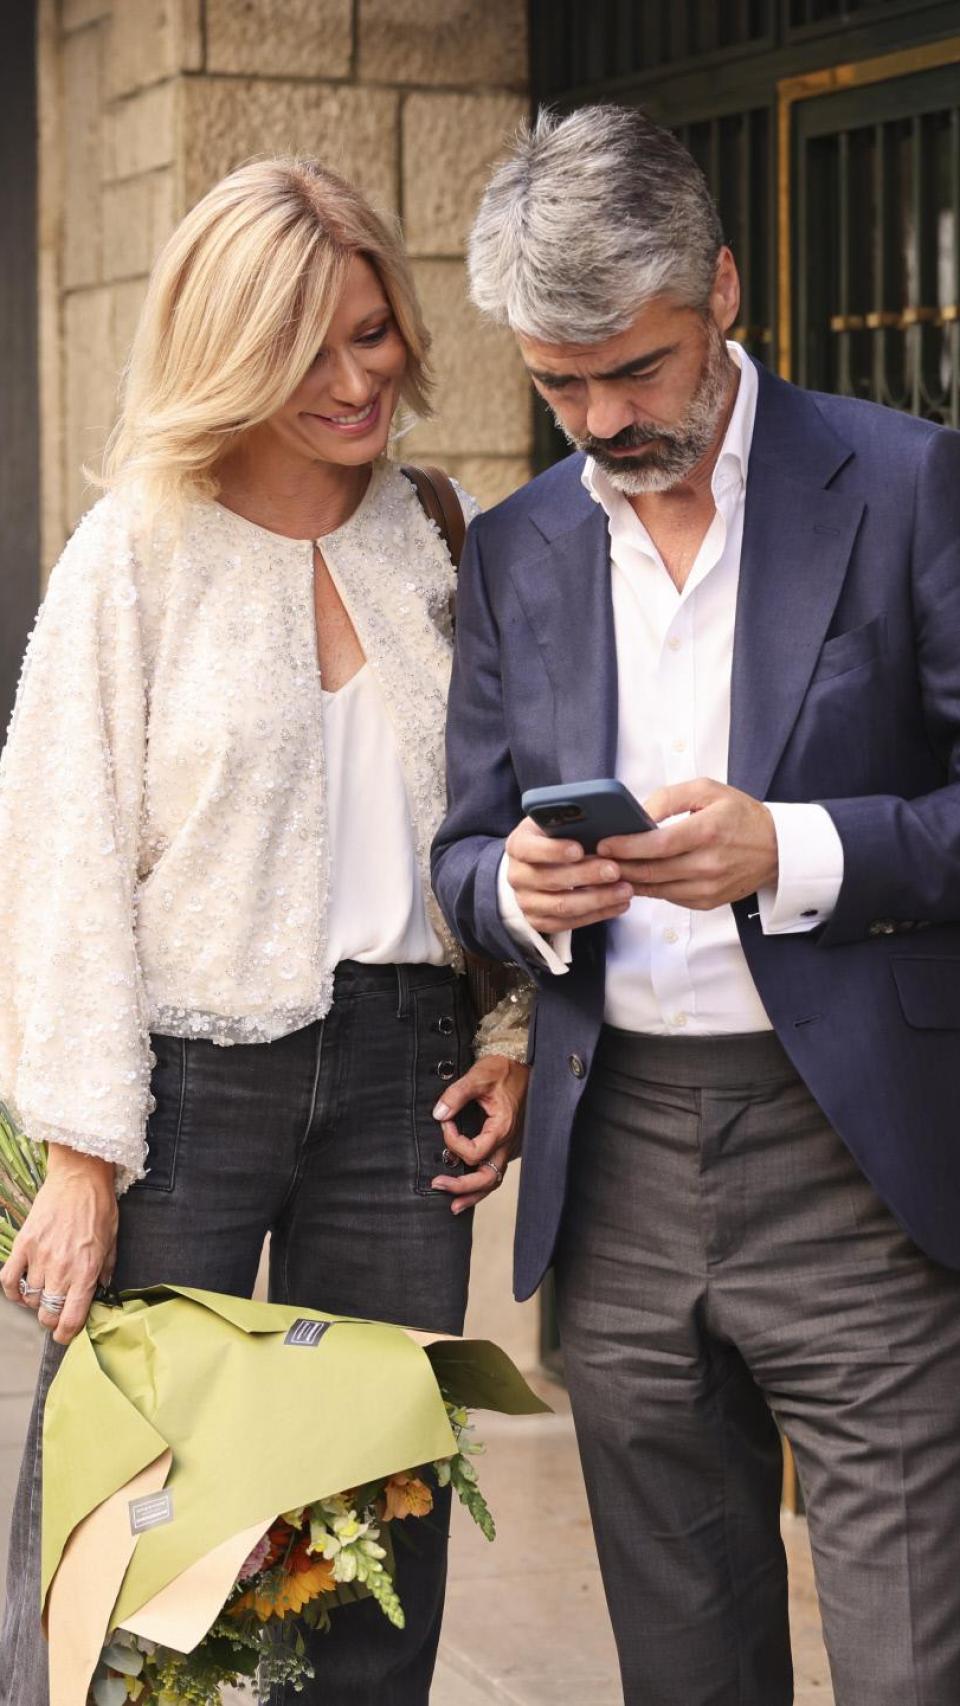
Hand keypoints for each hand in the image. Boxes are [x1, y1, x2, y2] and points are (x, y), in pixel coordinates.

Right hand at [0, 1145, 117, 1344]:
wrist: (80, 1176)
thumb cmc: (99, 1206)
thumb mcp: (113, 1240)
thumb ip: (106, 1270)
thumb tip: (101, 1290)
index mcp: (87, 1271)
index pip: (71, 1319)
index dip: (67, 1334)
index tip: (66, 1335)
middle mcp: (62, 1268)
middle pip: (47, 1314)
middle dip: (52, 1320)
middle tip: (56, 1312)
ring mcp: (40, 1256)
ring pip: (30, 1299)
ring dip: (36, 1302)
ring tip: (43, 1293)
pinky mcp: (24, 1244)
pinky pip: (8, 1279)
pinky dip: (12, 1291)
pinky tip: (21, 1290)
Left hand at [430, 1055, 528, 1213]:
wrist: (529, 1071)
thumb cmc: (505, 1072)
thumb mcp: (480, 1075)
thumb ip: (457, 1094)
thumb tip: (438, 1114)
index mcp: (502, 1128)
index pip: (473, 1152)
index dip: (453, 1142)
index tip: (445, 1123)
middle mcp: (508, 1144)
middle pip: (486, 1178)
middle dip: (461, 1186)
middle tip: (437, 1185)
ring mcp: (510, 1148)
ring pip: (493, 1181)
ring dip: (473, 1194)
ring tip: (453, 1205)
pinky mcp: (507, 1148)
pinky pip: (495, 1173)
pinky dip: (481, 1186)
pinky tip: (468, 1191)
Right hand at [505, 817, 632, 934]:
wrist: (535, 866)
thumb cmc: (553, 838)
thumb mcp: (555, 823)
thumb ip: (571, 822)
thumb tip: (603, 820)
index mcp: (518, 845)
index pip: (529, 849)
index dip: (553, 850)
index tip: (579, 849)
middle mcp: (517, 876)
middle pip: (550, 879)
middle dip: (586, 875)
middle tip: (614, 870)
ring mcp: (526, 902)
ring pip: (562, 906)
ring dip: (597, 899)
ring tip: (625, 890)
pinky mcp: (539, 921)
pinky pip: (569, 923)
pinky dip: (598, 914)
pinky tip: (619, 904)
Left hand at [598, 778, 777, 909]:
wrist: (776, 849)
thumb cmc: (739, 815)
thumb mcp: (707, 790)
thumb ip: (669, 797)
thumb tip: (637, 813)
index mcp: (707, 832)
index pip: (658, 844)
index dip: (627, 846)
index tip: (604, 843)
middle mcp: (708, 864)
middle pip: (651, 871)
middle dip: (618, 865)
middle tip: (595, 859)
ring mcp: (708, 887)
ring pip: (656, 889)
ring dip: (629, 880)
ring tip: (608, 868)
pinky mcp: (708, 902)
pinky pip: (669, 898)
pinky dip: (650, 889)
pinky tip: (635, 877)